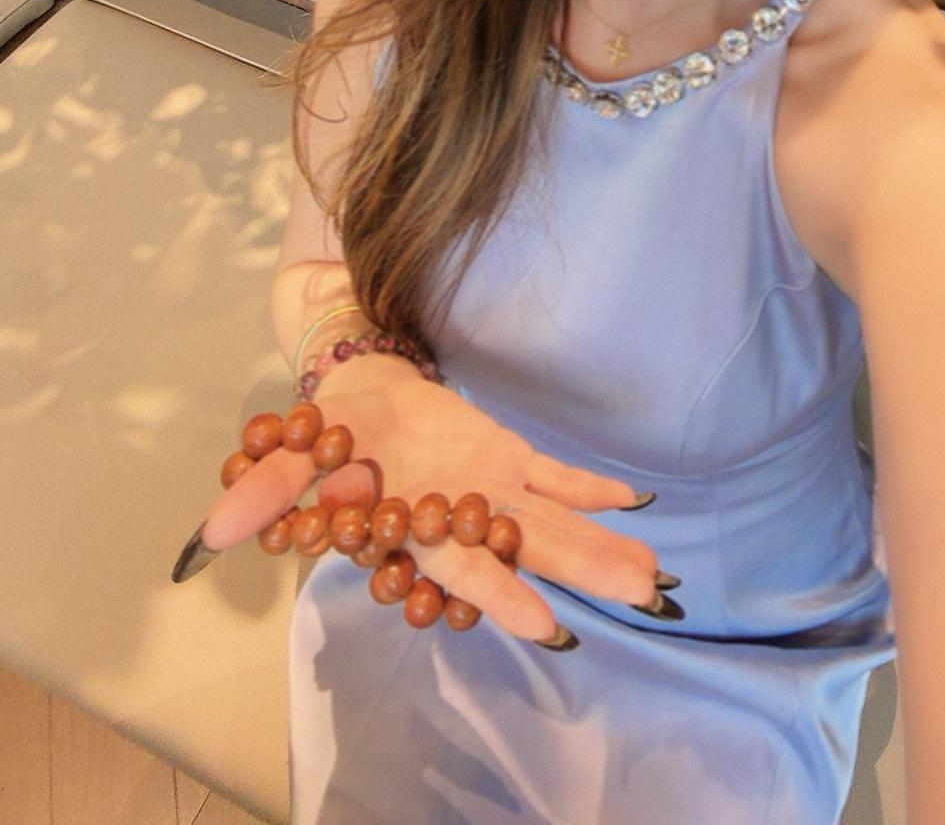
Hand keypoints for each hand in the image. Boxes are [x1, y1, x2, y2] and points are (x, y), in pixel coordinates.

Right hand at [185, 356, 668, 643]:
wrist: (359, 395)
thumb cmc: (330, 438)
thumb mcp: (293, 458)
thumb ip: (268, 493)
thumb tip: (214, 530)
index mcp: (413, 527)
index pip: (462, 569)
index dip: (501, 595)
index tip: (549, 627)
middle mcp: (461, 518)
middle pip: (526, 552)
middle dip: (580, 574)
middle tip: (641, 596)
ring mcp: (490, 489)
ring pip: (551, 523)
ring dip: (600, 546)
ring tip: (652, 575)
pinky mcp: (506, 456)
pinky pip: (555, 475)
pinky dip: (591, 488)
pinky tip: (634, 502)